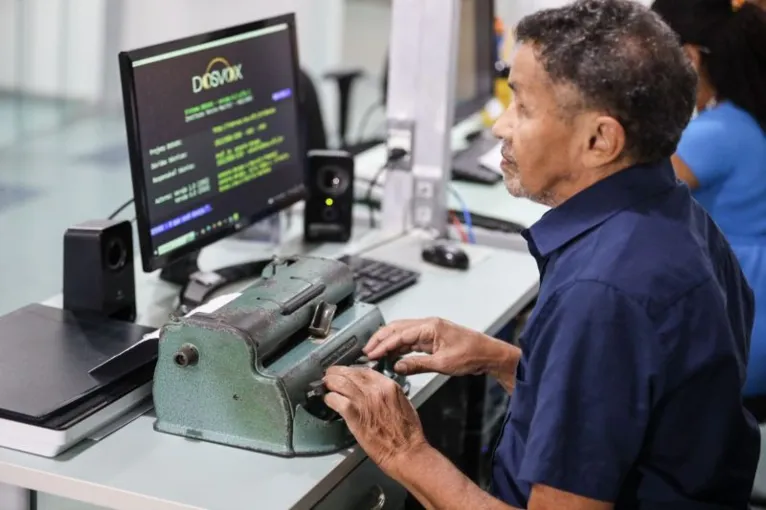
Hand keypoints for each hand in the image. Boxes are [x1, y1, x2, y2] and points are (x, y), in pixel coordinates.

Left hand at [323, 365, 427, 476]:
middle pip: (349, 373)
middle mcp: (375, 389)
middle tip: (329, 376)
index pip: (363, 370)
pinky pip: (335, 399)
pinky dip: (329, 399)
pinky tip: (328, 401)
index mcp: (388, 385)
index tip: (345, 372)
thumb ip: (387, 393)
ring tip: (325, 386)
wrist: (406, 451)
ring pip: (338, 382)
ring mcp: (363, 400)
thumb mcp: (402, 403)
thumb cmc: (407, 433)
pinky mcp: (353, 413)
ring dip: (329, 383)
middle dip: (336, 373)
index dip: (350, 370)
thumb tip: (374, 390)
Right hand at [363, 317, 511, 377]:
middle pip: (396, 328)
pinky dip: (399, 347)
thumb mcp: (442, 364)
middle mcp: (428, 325)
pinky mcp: (432, 338)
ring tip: (376, 354)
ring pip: (402, 333)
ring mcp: (430, 331)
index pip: (399, 334)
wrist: (489, 354)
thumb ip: (417, 365)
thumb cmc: (472, 355)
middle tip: (367, 351)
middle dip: (380, 339)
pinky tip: (392, 356)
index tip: (371, 354)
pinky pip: (410, 340)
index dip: (382, 345)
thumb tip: (397, 366)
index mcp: (429, 326)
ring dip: (388, 343)